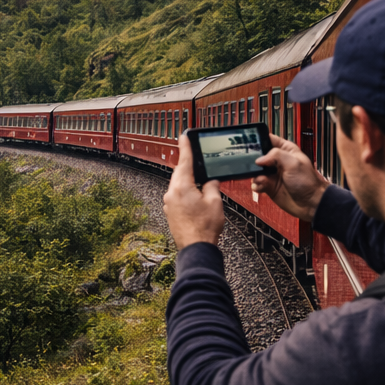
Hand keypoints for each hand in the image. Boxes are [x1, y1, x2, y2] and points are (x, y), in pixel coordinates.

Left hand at [165, 131, 225, 248]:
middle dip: (189, 166)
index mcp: (181, 187)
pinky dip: (186, 193)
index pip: (184, 162)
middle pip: (180, 173)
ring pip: (178, 185)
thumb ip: (212, 185)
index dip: (186, 147)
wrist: (196, 248)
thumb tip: (210, 180)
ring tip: (201, 181)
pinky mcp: (170, 212)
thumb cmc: (205, 227)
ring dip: (188, 181)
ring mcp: (169, 204)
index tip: (184, 136)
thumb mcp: (215, 201)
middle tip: (196, 157)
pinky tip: (196, 197)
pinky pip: (178, 196)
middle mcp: (171, 194)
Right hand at [251, 134, 328, 221]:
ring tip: (262, 180)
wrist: (309, 203)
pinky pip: (256, 183)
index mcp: (285, 150)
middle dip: (253, 160)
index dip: (260, 140)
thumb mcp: (293, 163)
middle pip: (258, 155)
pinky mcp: (268, 185)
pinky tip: (262, 187)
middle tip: (255, 166)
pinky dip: (257, 185)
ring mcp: (272, 174)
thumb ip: (276, 155)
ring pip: (255, 170)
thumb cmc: (307, 182)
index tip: (251, 145)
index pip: (269, 140)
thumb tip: (259, 159)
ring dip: (255, 175)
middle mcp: (277, 161)